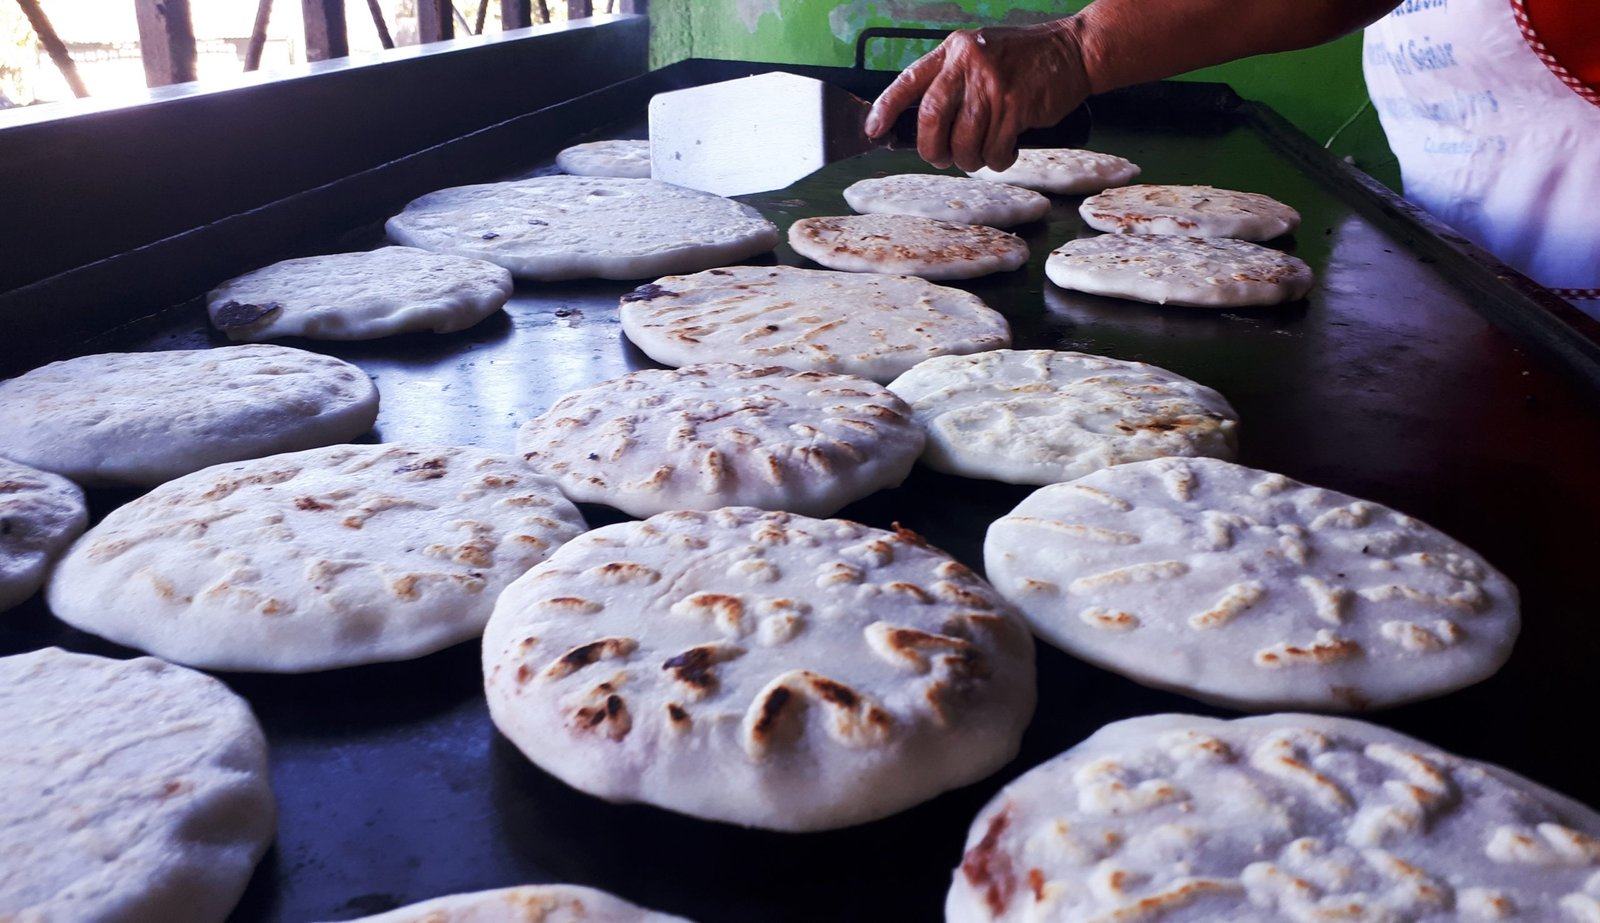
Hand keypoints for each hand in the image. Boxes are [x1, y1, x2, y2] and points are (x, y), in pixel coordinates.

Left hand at [864, 18, 1091, 172]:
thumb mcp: (981, 54)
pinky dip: (997, 160)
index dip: (886, 107)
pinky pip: (995, 149)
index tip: (873, 130)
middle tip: (940, 158)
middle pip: (931, 117)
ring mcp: (993, 84)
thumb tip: (927, 124)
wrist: (1074, 51)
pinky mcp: (1016, 105)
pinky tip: (1005, 151)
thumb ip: (954, 80)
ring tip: (980, 154)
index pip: (910, 80)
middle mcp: (969, 64)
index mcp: (954, 51)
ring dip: (969, 158)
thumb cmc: (1025, 59)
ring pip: (964, 140)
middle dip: (932, 148)